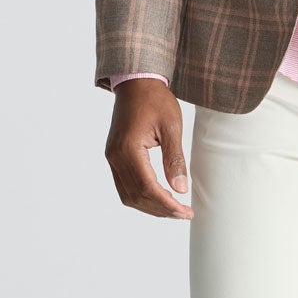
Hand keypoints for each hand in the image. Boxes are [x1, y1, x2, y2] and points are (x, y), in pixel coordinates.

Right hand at [105, 80, 193, 218]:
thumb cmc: (155, 100)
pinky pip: (124, 185)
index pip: (148, 187)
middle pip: (136, 196)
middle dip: (161, 209)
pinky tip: (159, 197)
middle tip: (184, 214)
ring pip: (128, 195)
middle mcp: (115, 156)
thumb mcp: (171, 127)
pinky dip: (141, 197)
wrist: (136, 83)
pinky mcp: (114, 156)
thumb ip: (174, 159)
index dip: (167, 204)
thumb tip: (181, 189)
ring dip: (150, 206)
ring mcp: (112, 157)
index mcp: (128, 149)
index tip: (185, 211)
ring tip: (173, 209)